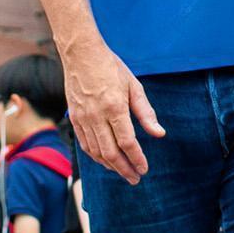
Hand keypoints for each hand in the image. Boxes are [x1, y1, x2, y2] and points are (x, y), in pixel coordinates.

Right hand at [62, 40, 166, 183]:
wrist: (81, 53)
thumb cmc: (111, 68)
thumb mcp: (134, 86)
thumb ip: (146, 113)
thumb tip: (159, 134)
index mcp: (114, 107)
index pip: (127, 142)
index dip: (137, 159)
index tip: (144, 169)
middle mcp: (96, 115)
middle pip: (110, 153)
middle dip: (124, 169)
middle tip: (135, 178)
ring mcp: (83, 118)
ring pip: (96, 152)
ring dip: (110, 166)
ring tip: (123, 172)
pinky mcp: (74, 118)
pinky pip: (84, 144)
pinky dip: (95, 157)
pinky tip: (106, 161)